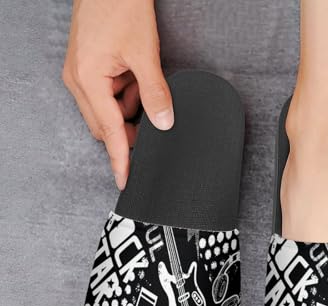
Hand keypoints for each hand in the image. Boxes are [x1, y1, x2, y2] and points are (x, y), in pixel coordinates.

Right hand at [62, 0, 173, 189]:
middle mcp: (78, 81)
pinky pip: (107, 95)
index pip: (110, 133)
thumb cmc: (120, 6)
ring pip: (108, 111)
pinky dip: (124, 93)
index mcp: (88, 81)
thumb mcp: (145, 54)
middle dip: (129, 129)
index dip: (120, 160)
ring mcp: (80, 74)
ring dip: (129, 107)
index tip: (125, 181)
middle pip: (106, 125)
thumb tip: (164, 124)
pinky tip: (134, 76)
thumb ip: (155, 93)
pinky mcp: (88, 68)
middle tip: (152, 122)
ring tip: (142, 83)